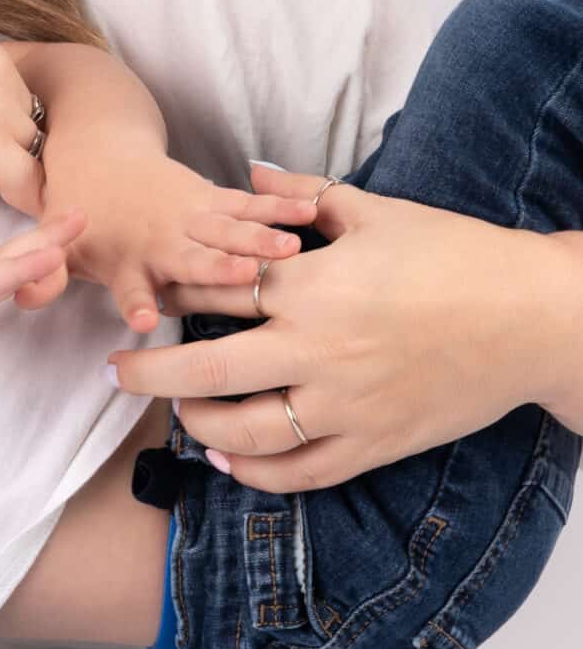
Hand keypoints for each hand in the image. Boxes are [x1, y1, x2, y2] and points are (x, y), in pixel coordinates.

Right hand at [0, 29, 49, 217]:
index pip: (15, 97)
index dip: (3, 137)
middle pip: (34, 126)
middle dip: (18, 162)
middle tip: (3, 200)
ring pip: (41, 159)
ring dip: (26, 190)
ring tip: (16, 222)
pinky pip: (34, 191)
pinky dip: (31, 217)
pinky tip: (14, 236)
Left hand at [49, 149, 321, 332]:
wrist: (98, 150)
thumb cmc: (82, 214)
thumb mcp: (59, 247)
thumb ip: (47, 277)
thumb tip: (23, 300)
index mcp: (124, 257)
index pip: (128, 285)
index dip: (135, 302)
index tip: (146, 320)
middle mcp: (161, 237)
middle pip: (192, 257)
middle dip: (218, 268)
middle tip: (244, 278)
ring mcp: (191, 215)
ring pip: (230, 228)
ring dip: (260, 239)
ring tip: (291, 250)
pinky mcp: (213, 198)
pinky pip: (249, 203)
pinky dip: (279, 206)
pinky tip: (312, 212)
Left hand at [107, 164, 571, 490]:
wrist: (532, 317)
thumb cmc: (456, 254)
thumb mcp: (377, 211)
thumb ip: (304, 198)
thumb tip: (250, 174)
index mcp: (313, 285)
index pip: (216, 293)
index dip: (172, 296)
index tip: (144, 300)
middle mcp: (318, 349)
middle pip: (207, 373)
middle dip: (149, 374)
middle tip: (115, 373)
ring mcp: (345, 404)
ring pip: (246, 433)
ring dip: (197, 427)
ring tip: (177, 415)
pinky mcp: (373, 443)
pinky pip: (300, 471)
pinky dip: (256, 473)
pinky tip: (229, 462)